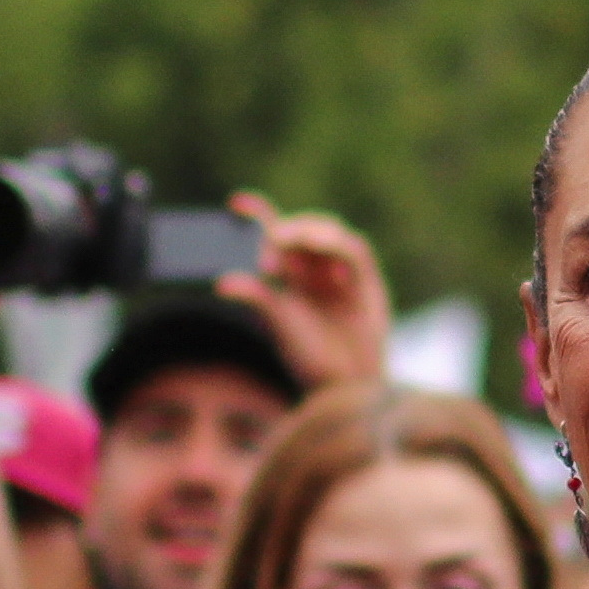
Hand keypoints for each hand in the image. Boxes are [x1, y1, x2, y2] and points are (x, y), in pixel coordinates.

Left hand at [222, 199, 391, 390]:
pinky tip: (325, 252)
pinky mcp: (366, 280)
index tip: (236, 202)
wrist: (347, 386)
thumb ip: (258, 296)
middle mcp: (314, 268)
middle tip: (273, 238)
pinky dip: (338, 247)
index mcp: (289, 275)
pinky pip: (354, 251)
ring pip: (328, 233)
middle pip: (301, 229)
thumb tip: (222, 281)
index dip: (258, 213)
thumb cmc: (310, 357)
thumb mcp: (279, 324)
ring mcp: (341, 272)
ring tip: (293, 243)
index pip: (272, 235)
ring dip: (311, 232)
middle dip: (288, 229)